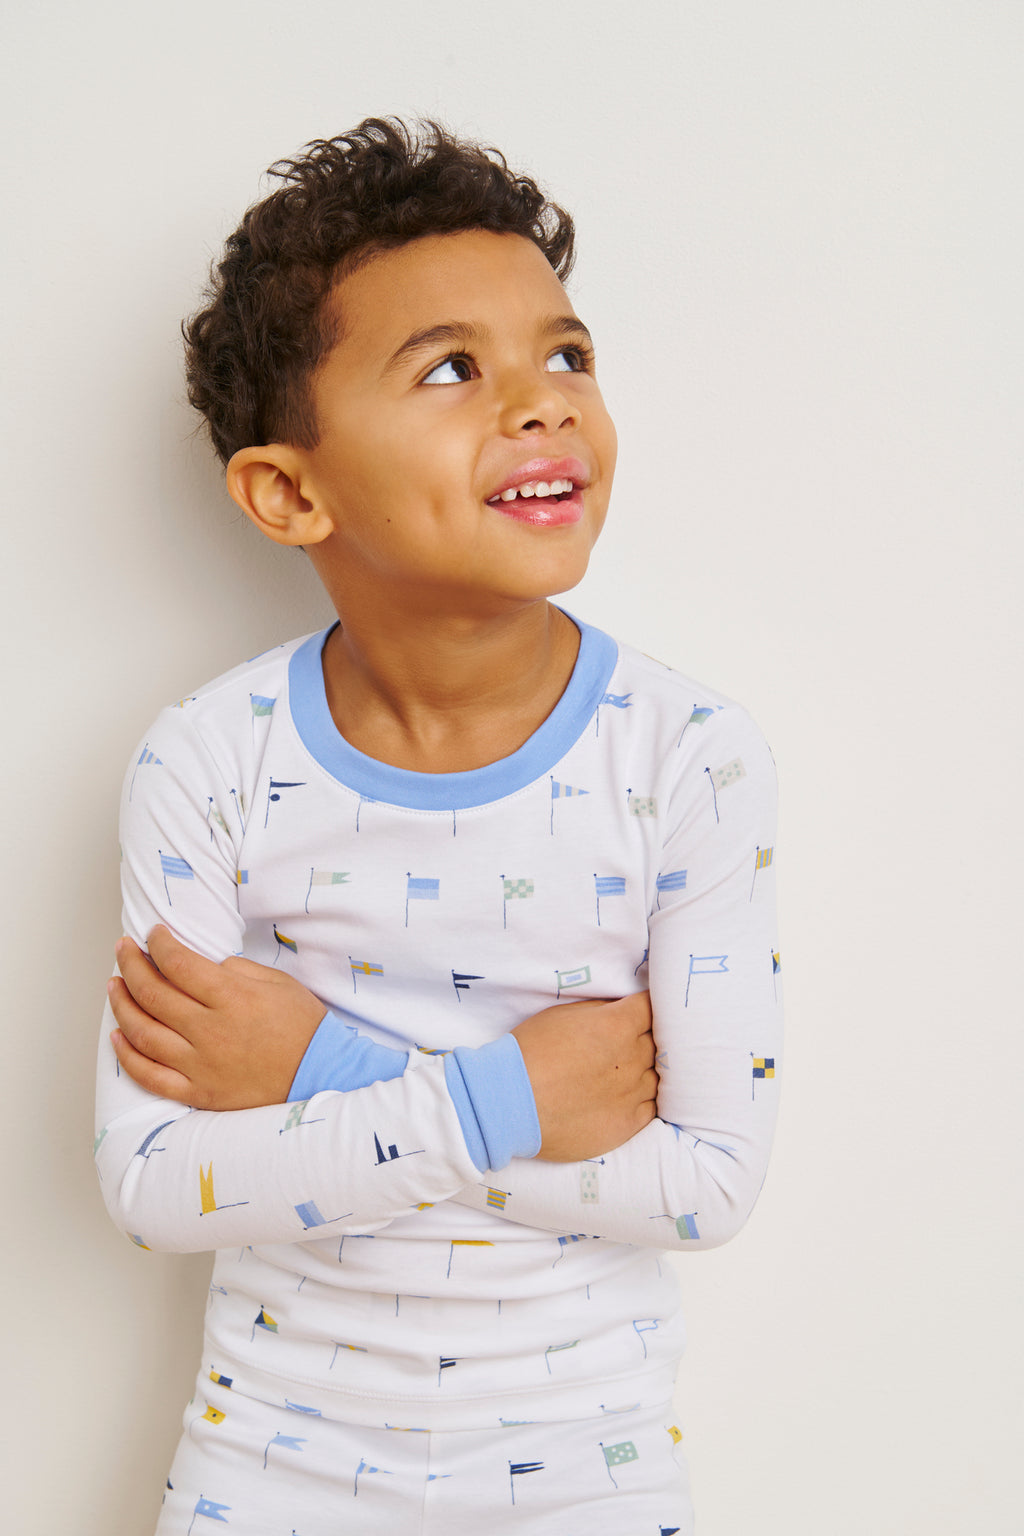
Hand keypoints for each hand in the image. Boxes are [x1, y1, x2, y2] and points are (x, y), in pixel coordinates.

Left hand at [108, 926, 326, 1109]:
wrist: (321, 1076)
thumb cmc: (304, 1028)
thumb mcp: (279, 983)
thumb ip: (237, 970)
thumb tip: (204, 966)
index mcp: (232, 999)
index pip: (179, 964)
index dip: (159, 944)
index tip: (153, 934)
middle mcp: (210, 1031)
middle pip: (153, 994)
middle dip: (132, 965)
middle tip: (124, 950)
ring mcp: (201, 1065)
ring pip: (143, 1033)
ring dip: (122, 1005)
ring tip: (114, 985)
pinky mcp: (198, 1092)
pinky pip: (151, 1076)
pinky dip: (127, 1056)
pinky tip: (117, 1037)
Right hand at [512, 991, 656, 1160]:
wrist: (510, 1103)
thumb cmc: (530, 1052)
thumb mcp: (563, 1015)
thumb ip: (602, 1011)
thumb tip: (622, 1010)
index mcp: (618, 1025)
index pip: (654, 1007)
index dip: (649, 1008)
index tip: (643, 1012)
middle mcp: (633, 1058)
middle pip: (660, 1041)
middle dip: (648, 1038)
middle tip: (630, 1041)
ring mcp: (634, 1093)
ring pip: (659, 1075)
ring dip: (647, 1070)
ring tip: (623, 1072)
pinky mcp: (629, 1123)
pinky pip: (652, 1106)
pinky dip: (643, 1098)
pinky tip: (625, 1095)